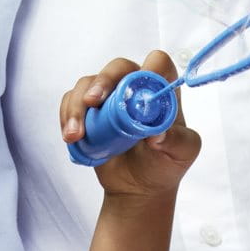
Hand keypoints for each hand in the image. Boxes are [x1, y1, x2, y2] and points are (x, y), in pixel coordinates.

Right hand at [60, 50, 202, 200]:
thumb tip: (157, 135)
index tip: (138, 90)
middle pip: (118, 67)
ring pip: (88, 84)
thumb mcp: (182, 154)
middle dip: (102, 81)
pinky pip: (72, 100)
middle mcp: (135, 86)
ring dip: (78, 106)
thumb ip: (177, 141)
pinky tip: (71, 136)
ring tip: (75, 135)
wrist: (138, 186)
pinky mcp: (89, 110)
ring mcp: (109, 97)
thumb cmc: (165, 164)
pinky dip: (67, 115)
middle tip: (92, 102)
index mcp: (162, 90)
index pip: (158, 64)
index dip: (150, 69)